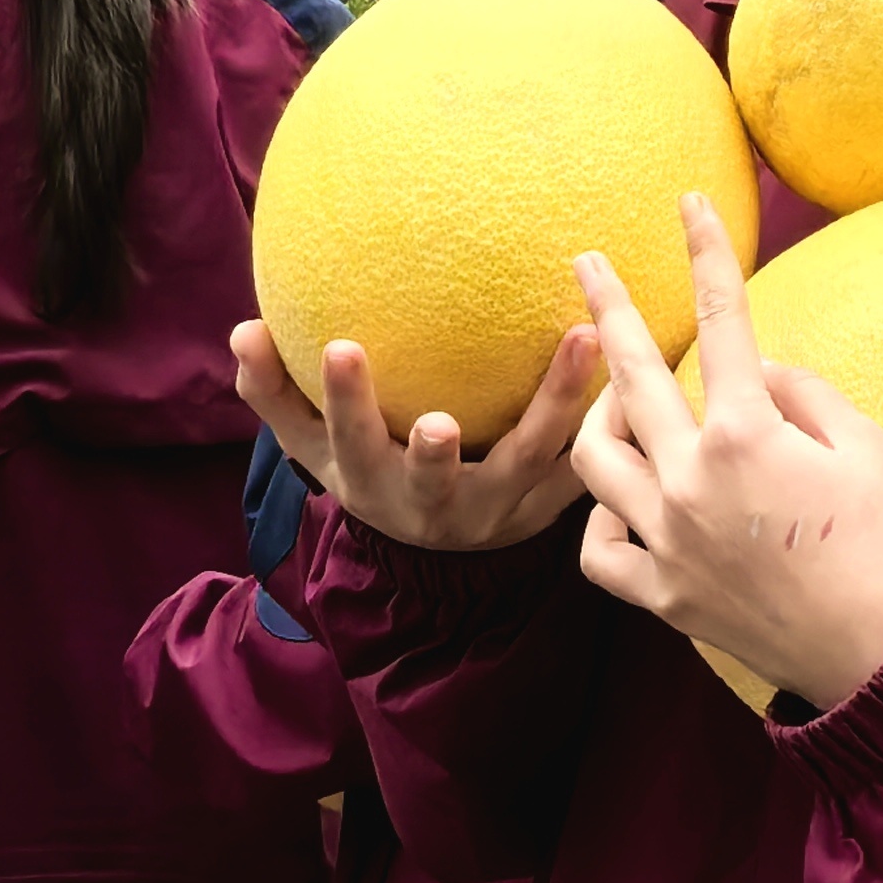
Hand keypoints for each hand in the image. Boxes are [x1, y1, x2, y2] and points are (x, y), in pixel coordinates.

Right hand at [230, 315, 602, 553]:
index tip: (341, 346)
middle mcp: (434, 504)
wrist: (443, 553)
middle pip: (435, 479)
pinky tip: (640, 365)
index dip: (343, 401)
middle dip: (432, 454)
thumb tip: (242, 329)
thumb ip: (274, 391)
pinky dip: (612, 424)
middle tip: (441, 420)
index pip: (347, 440)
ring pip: (533, 462)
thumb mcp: (313, 446)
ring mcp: (499, 510)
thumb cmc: (372, 468)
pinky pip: (586, 467)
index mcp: (372, 480)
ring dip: (559, 402)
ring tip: (583, 337)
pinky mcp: (553, 505)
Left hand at [567, 192, 882, 713]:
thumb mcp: (863, 445)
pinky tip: (629, 502)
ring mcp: (666, 538)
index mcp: (748, 432)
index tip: (689, 204)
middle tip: (585, 262)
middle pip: (629, 375)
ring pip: (594, 459)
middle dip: (606, 306)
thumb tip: (759, 373)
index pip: (721, 320)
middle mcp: (691, 478)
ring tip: (619, 398)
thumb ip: (802, 393)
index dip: (706, 253)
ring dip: (601, 416)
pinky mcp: (659, 594)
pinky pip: (597, 548)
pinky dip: (605, 519)